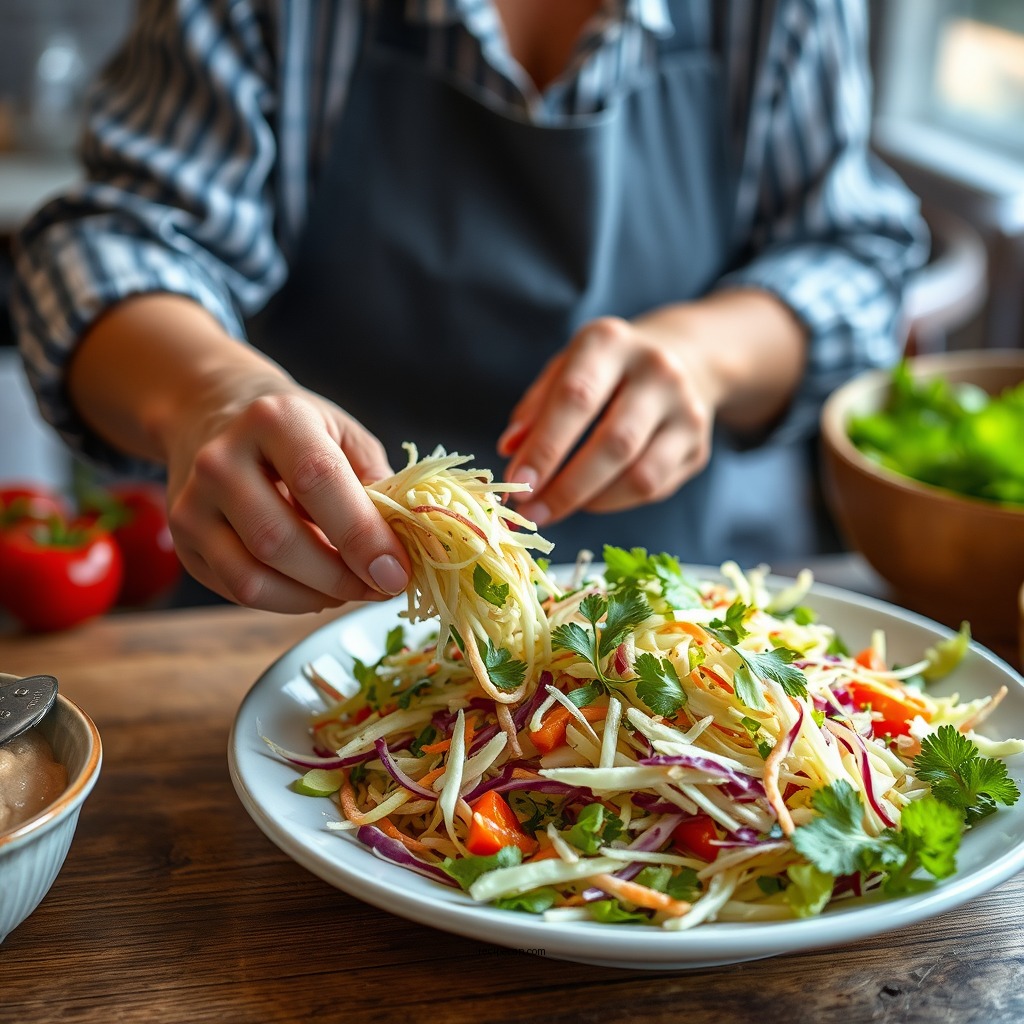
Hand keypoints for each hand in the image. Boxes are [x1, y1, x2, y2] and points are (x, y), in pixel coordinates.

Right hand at [164, 381, 411, 612]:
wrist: (212, 412)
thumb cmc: (294, 430)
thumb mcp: (343, 434)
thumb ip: (377, 485)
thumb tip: (405, 546)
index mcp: (273, 419)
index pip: (319, 481)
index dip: (362, 535)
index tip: (396, 573)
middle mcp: (221, 459)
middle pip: (279, 541)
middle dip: (340, 578)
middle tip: (380, 587)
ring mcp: (192, 503)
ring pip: (253, 579)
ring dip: (314, 597)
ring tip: (350, 588)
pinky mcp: (183, 541)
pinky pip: (239, 592)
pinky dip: (288, 601)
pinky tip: (315, 586)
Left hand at [497, 292, 806, 525]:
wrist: (681, 359)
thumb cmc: (604, 371)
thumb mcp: (564, 371)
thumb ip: (535, 408)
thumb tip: (510, 452)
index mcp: (611, 342)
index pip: (576, 398)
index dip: (545, 447)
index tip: (517, 484)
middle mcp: (657, 371)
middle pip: (613, 442)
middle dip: (566, 487)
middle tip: (530, 513)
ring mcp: (686, 409)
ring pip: (639, 474)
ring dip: (589, 502)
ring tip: (554, 510)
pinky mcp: (698, 446)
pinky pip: (653, 489)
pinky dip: (613, 502)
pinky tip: (588, 499)